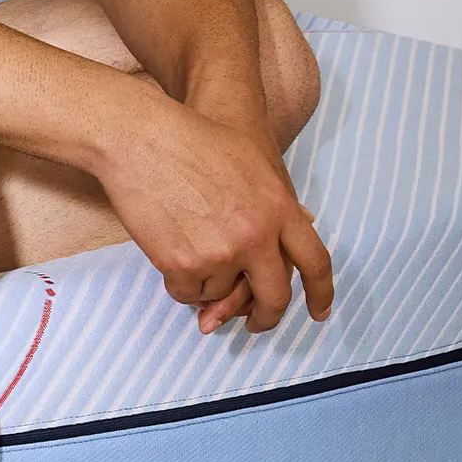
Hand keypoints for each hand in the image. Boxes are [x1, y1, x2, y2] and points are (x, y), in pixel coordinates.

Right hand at [93, 89, 334, 333]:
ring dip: (209, 287)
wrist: (141, 138)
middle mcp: (256, 237)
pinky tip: (170, 256)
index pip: (316, 262)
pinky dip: (179, 284)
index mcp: (280, 208)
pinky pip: (186, 294)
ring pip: (222, 295)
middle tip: (255, 323)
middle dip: (265, 317)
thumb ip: (277, 200)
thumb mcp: (252, 162)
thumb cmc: (192, 139)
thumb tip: (304, 220)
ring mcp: (219, 254)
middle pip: (274, 297)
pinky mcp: (182, 265)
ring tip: (190, 253)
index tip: (319, 313)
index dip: (321, 293)